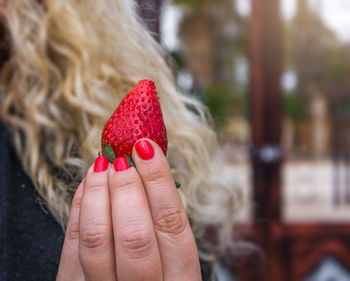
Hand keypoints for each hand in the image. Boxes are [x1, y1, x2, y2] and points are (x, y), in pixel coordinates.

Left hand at [56, 139, 201, 280]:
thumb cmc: (159, 280)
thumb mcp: (175, 263)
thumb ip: (165, 224)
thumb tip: (151, 168)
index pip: (171, 223)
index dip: (159, 181)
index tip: (147, 146)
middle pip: (135, 234)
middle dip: (126, 186)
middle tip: (122, 155)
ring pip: (97, 240)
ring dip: (98, 193)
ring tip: (101, 163)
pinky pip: (71, 247)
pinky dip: (78, 208)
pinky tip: (87, 184)